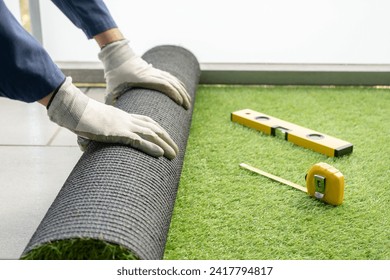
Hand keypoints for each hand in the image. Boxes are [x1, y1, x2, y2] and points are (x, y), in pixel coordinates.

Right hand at [48, 77, 177, 158]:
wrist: (72, 109)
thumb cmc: (79, 116)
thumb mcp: (93, 124)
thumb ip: (96, 132)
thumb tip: (86, 145)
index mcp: (123, 116)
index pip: (147, 121)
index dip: (159, 130)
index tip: (166, 138)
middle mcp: (127, 119)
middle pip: (154, 128)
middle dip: (167, 139)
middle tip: (176, 150)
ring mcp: (123, 125)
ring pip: (150, 135)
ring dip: (164, 145)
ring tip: (174, 155)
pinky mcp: (117, 133)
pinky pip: (138, 140)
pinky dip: (151, 147)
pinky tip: (160, 154)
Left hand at [98, 40, 190, 108]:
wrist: (116, 56)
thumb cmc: (114, 74)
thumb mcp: (111, 88)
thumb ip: (112, 101)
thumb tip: (112, 116)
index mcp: (143, 78)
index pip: (164, 85)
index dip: (174, 93)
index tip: (180, 103)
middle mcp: (152, 74)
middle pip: (172, 83)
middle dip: (182, 95)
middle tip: (187, 107)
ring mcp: (154, 72)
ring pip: (173, 80)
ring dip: (182, 90)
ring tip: (188, 101)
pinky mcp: (155, 71)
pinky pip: (170, 77)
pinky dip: (178, 84)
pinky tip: (183, 90)